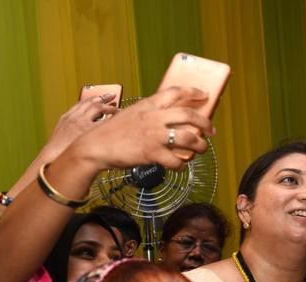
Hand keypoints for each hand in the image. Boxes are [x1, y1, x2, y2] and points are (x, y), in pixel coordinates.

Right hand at [43, 93, 120, 158]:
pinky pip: (103, 121)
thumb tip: (79, 133)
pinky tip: (118, 118)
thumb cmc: (57, 151)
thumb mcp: (61, 136)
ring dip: (109, 107)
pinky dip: (111, 118)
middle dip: (103, 98)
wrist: (52, 157)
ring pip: (98, 108)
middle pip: (91, 103)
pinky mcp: (88, 130)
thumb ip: (70, 130)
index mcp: (67, 117)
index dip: (92, 99)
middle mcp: (75, 117)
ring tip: (117, 108)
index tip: (98, 97)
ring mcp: (81, 123)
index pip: (81, 103)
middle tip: (112, 96)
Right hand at [68, 86, 212, 171]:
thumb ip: (150, 114)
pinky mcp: (152, 154)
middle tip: (211, 130)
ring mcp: (154, 136)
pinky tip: (181, 166)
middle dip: (205, 122)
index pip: (175, 91)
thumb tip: (170, 119)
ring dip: (200, 146)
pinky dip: (181, 165)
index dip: (193, 91)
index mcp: (148, 105)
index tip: (205, 94)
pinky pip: (176, 161)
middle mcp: (153, 118)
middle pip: (188, 115)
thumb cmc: (112, 132)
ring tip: (202, 149)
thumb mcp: (132, 114)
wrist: (94, 146)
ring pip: (188, 139)